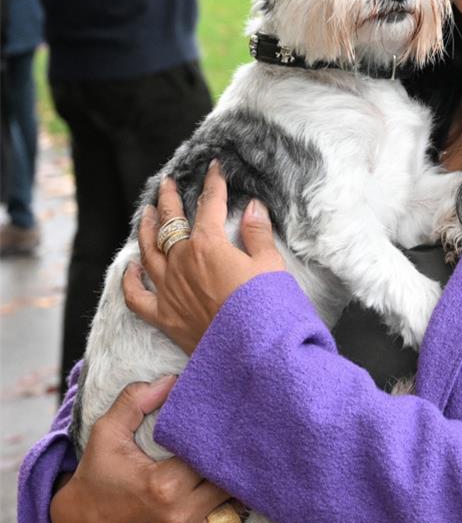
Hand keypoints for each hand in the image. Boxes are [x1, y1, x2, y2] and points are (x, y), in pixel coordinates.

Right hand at [50, 377, 255, 522]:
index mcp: (164, 485)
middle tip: (246, 448)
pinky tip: (250, 522)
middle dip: (235, 466)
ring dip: (240, 496)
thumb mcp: (107, 433)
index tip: (234, 427)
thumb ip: (135, 401)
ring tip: (248, 475)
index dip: (224, 441)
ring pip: (233, 514)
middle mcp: (178, 517)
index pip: (213, 458)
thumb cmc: (96, 476)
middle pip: (228, 484)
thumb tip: (172, 379)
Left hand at [123, 161, 284, 353]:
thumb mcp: (270, 265)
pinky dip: (131, 279)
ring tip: (147, 212)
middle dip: (169, 199)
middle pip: (170, 222)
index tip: (214, 168)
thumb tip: (253, 207)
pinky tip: (131, 266)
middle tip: (167, 183)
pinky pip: (137, 295)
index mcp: (209, 245)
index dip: (213, 183)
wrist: (252, 354)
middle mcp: (182, 262)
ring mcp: (169, 289)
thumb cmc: (266, 308)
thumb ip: (257, 234)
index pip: (209, 205)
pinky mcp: (163, 316)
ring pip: (149, 250)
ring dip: (146, 228)